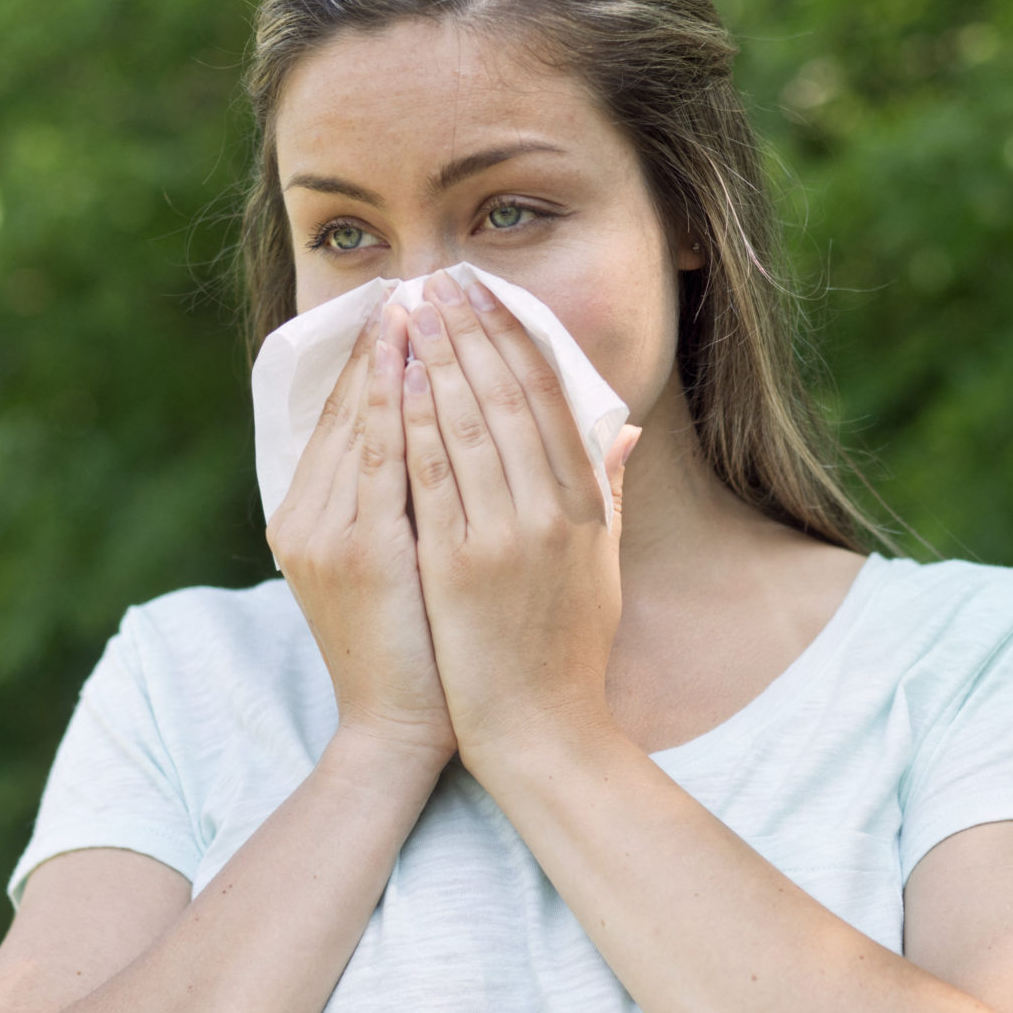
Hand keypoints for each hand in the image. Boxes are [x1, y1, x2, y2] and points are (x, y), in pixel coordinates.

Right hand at [267, 297, 455, 763]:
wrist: (399, 730)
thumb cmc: (417, 652)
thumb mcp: (401, 565)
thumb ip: (410, 501)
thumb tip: (439, 438)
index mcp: (311, 517)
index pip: (346, 417)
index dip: (376, 358)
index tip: (409, 303)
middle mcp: (305, 516)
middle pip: (347, 408)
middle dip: (384, 343)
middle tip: (419, 279)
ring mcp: (325, 532)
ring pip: (362, 423)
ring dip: (393, 358)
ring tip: (422, 301)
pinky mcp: (357, 550)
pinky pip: (381, 461)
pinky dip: (399, 408)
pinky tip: (421, 363)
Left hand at [397, 272, 643, 765]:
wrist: (540, 731)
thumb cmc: (569, 652)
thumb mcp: (604, 567)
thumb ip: (607, 492)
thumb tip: (621, 429)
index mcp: (587, 507)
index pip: (552, 399)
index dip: (518, 339)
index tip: (491, 296)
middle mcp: (552, 513)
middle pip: (506, 399)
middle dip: (471, 333)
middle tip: (441, 281)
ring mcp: (504, 538)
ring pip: (465, 426)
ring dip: (434, 362)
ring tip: (411, 312)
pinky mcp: (457, 567)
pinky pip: (430, 479)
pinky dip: (411, 424)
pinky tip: (392, 384)